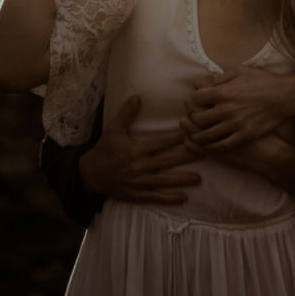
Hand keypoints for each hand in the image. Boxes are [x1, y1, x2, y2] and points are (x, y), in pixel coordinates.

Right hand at [79, 96, 200, 204]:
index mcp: (136, 149)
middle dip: (186, 157)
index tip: (192, 132)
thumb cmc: (104, 150)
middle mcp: (139, 166)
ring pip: (164, 180)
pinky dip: (169, 198)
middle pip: (167, 161)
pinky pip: (155, 197)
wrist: (90, 174)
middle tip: (204, 153)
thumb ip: (126, 113)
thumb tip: (137, 96)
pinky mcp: (136, 195)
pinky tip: (183, 198)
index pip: (161, 142)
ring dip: (182, 180)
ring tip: (199, 179)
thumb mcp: (113, 129)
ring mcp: (139, 182)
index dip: (177, 137)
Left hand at [179, 66, 294, 150]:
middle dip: (193, 118)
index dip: (193, 99)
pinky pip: (223, 144)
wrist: (285, 96)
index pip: (196, 98)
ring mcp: (235, 123)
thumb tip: (207, 83)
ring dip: (198, 135)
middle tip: (192, 119)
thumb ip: (221, 77)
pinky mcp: (245, 134)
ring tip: (195, 135)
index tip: (195, 101)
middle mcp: (227, 109)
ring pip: (207, 134)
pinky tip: (209, 145)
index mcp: (223, 92)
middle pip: (198, 118)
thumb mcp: (241, 71)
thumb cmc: (263, 80)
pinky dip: (212, 146)